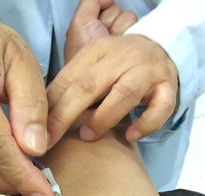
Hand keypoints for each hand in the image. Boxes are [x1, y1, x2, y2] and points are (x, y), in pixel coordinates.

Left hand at [48, 6, 177, 144]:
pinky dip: (146, 123)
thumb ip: (67, 88)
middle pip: (89, 85)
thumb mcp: (90, 67)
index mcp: (96, 51)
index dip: (49, 108)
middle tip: (52, 140)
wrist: (160, 47)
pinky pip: (161, 106)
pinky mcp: (168, 86)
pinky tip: (131, 136)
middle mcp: (122, 57)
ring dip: (104, 118)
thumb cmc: (115, 66)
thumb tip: (39, 121)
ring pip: (125, 93)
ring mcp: (148, 70)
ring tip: (89, 136)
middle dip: (66, 115)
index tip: (35, 133)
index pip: (67, 80)